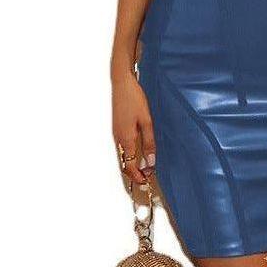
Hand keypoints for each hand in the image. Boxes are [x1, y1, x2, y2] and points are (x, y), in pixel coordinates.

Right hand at [112, 72, 156, 190]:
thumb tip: (150, 161)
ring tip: (145, 167)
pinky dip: (129, 155)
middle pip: (124, 163)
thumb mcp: (146, 121)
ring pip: (122, 156)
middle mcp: (118, 139)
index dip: (137, 177)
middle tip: (147, 178)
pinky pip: (122, 148)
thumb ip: (149, 142)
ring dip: (132, 164)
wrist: (122, 83)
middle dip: (134, 174)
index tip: (146, 182)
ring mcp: (116, 134)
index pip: (129, 166)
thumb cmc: (134, 99)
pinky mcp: (117, 128)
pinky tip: (138, 153)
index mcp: (126, 139)